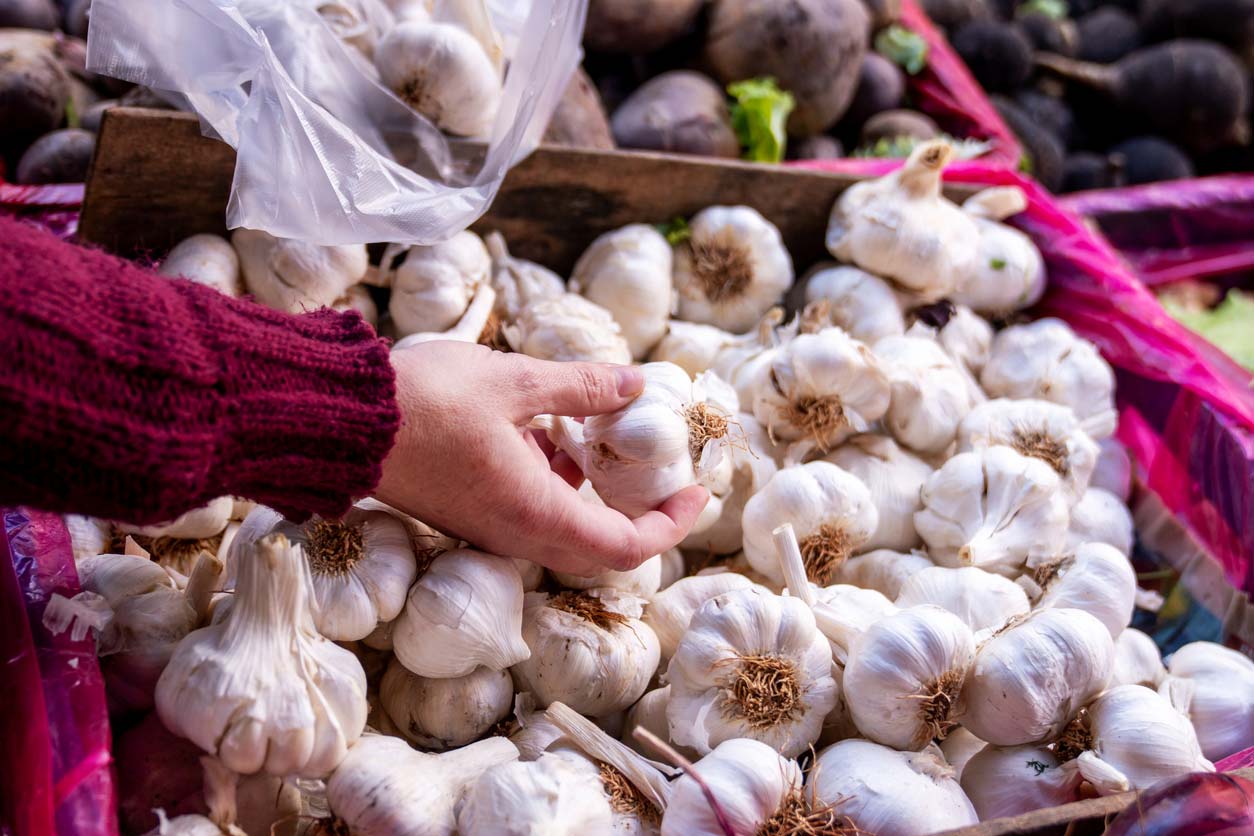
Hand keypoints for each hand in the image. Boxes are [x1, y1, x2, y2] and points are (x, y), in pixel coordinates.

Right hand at [376, 341, 708, 575]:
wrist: (339, 422)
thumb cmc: (424, 402)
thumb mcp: (515, 381)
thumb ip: (581, 386)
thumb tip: (634, 382)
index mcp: (537, 514)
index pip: (626, 548)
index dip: (670, 526)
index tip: (693, 493)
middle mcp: (515, 535)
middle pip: (598, 548)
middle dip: (638, 515)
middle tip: (658, 473)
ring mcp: (488, 530)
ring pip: (562, 531)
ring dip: (591, 494)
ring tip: (600, 438)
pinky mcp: (467, 516)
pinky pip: (528, 515)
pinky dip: (553, 485)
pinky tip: (544, 434)